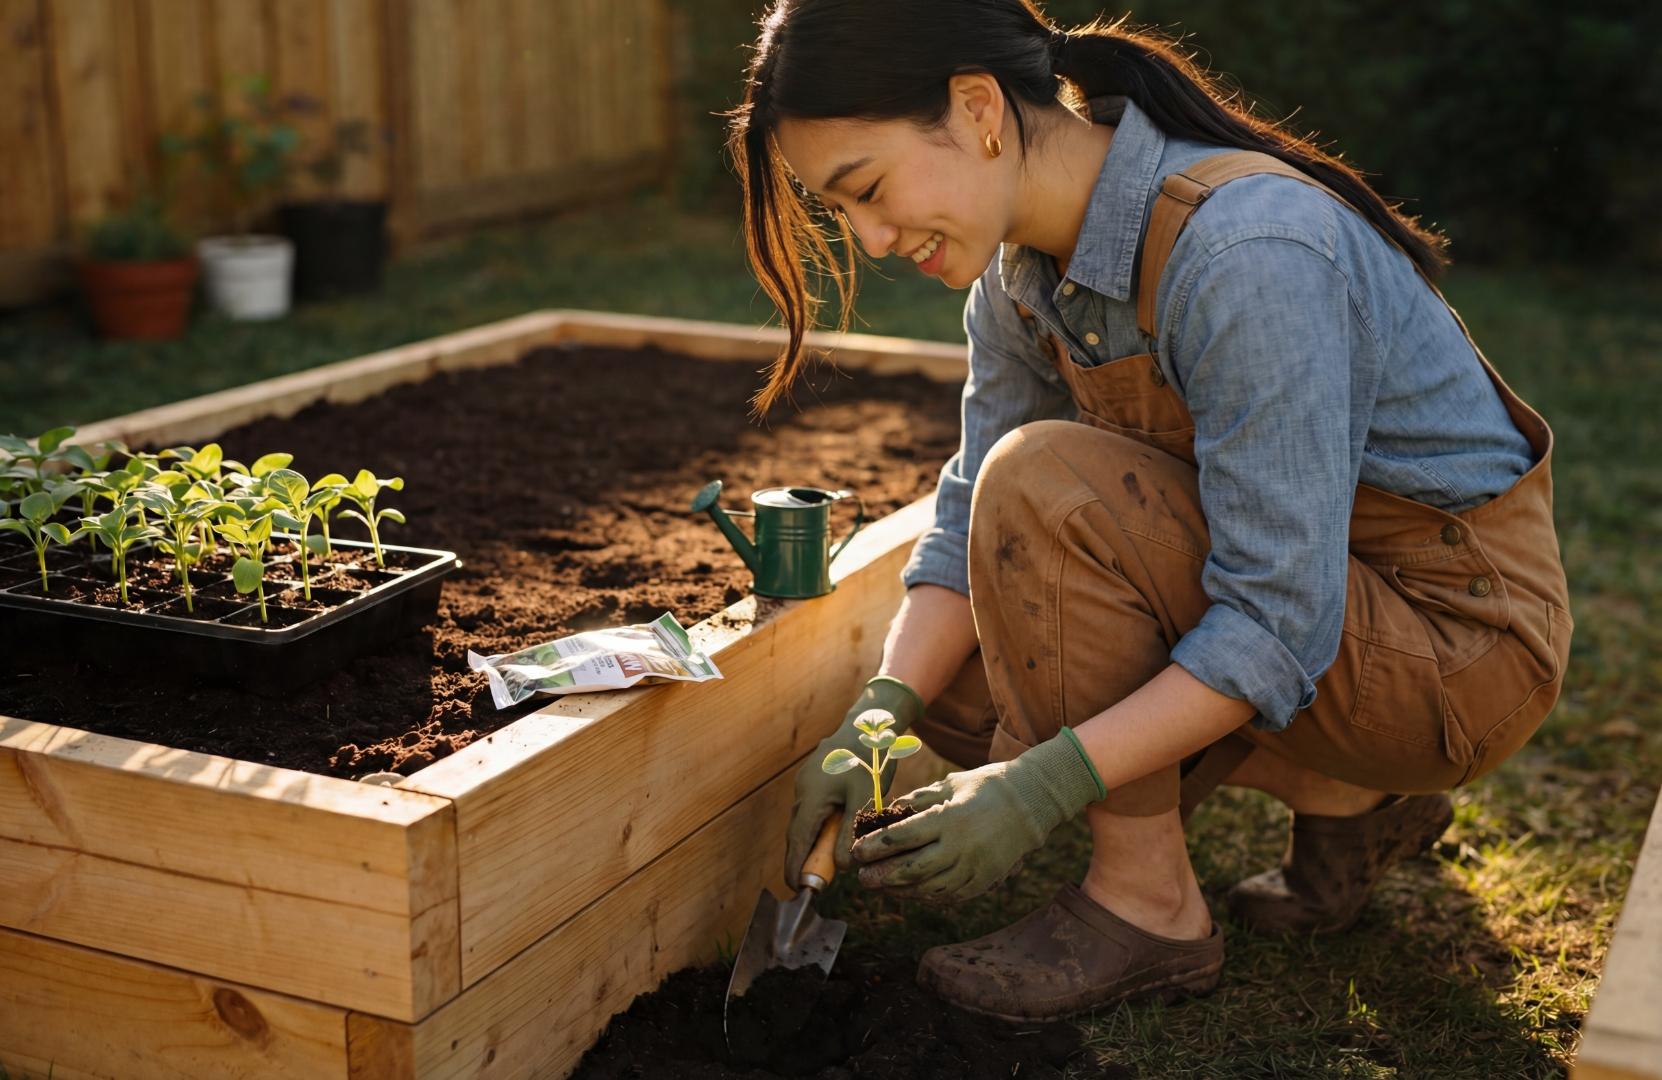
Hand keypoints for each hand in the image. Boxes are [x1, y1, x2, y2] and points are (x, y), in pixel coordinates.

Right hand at [784, 675, 925, 880]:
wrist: (867, 724)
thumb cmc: (869, 760)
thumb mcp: (865, 798)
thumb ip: (852, 832)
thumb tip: (843, 865)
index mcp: (812, 797)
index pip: (798, 840)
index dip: (795, 866)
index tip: (796, 888)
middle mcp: (803, 791)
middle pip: (798, 833)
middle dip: (804, 858)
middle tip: (815, 881)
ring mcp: (805, 783)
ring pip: (804, 821)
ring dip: (812, 841)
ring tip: (826, 861)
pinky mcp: (812, 779)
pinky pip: (810, 809)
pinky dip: (817, 826)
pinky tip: (832, 833)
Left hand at [850, 730, 1104, 901]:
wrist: (1032, 803)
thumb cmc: (985, 786)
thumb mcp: (949, 784)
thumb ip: (917, 800)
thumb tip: (884, 814)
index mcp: (949, 819)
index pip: (901, 838)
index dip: (874, 848)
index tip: (856, 852)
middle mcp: (960, 848)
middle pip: (911, 870)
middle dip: (882, 877)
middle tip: (862, 879)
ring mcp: (974, 868)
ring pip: (929, 889)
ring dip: (901, 891)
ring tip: (883, 886)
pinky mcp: (984, 882)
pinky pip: (950, 896)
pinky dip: (927, 896)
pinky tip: (911, 891)